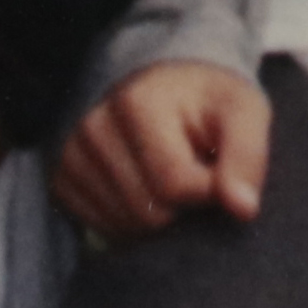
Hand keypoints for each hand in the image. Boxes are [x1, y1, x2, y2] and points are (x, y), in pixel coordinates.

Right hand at [52, 56, 274, 244]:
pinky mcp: (60, 179)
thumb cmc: (208, 99)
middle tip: (194, 173)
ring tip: (170, 179)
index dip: (208, 192)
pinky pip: (101, 228)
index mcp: (137, 103)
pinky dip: (130, 222)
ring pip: (124, 228)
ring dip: (157, 219)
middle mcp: (92, 129)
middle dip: (183, 210)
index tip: (217, 169)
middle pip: (147, 215)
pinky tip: (145, 190)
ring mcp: (70, 155)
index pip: (175, 186)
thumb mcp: (243, 112)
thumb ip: (248, 157)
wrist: (159, 78)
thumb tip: (243, 209)